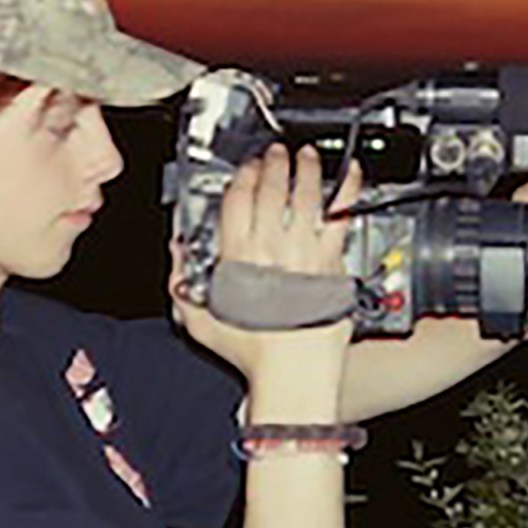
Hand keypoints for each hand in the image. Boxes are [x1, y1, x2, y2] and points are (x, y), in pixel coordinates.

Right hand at [170, 146, 363, 377]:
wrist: (292, 374)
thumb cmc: (253, 354)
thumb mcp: (200, 322)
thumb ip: (182, 283)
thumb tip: (175, 255)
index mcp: (237, 257)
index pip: (237, 200)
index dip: (242, 177)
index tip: (247, 169)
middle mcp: (271, 248)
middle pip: (271, 189)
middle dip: (273, 164)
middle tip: (276, 154)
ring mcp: (304, 252)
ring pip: (306, 195)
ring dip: (306, 168)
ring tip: (307, 155)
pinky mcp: (332, 261)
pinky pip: (342, 217)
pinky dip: (347, 191)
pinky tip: (352, 175)